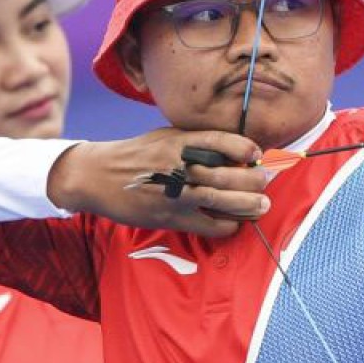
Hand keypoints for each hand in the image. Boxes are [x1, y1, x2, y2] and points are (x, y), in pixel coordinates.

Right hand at [46, 128, 269, 236]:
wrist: (98, 176)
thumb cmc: (138, 155)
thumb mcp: (166, 136)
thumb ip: (197, 142)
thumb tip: (236, 152)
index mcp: (180, 141)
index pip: (222, 140)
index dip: (246, 148)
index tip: (257, 154)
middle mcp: (179, 165)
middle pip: (228, 173)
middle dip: (255, 180)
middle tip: (265, 184)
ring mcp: (175, 193)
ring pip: (222, 200)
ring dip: (248, 205)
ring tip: (262, 206)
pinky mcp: (170, 217)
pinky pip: (207, 225)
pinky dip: (227, 225)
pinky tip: (234, 223)